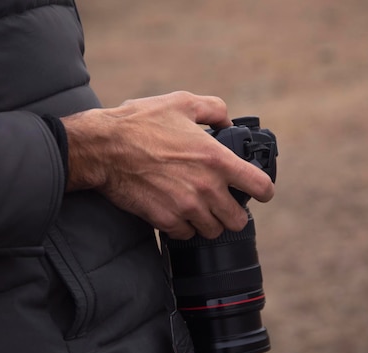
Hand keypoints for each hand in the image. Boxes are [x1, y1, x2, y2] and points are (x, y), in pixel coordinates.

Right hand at [60, 91, 274, 239]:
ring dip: (209, 222)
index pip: (260, 187)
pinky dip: (184, 227)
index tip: (258, 191)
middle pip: (238, 219)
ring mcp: (186, 208)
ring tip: (198, 208)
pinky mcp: (165, 220)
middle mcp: (207, 188)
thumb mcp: (182, 102)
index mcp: (217, 159)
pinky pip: (186, 234)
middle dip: (233, 212)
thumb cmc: (140, 123)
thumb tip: (228, 121)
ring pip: (213, 231)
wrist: (103, 148)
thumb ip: (213, 109)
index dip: (263, 191)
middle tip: (223, 203)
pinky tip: (176, 212)